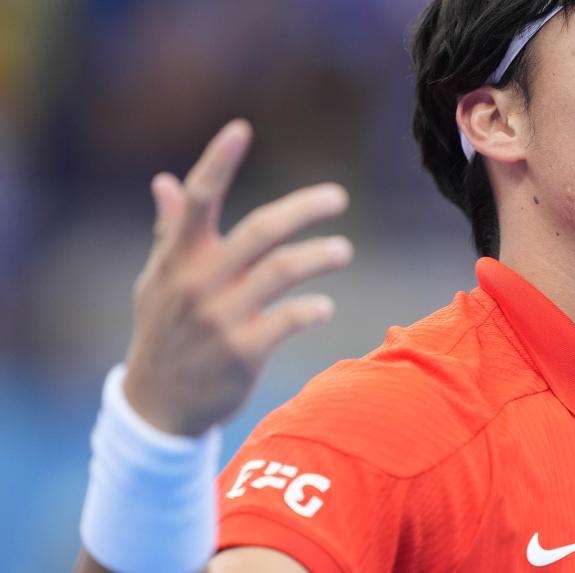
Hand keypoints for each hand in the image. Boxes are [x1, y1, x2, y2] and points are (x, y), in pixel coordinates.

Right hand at [122, 120, 352, 435]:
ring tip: (343, 251)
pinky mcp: (242, 352)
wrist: (158, 406)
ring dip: (319, 256)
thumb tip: (163, 180)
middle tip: (338, 197)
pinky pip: (288, 319)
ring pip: (282, 271)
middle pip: (260, 230)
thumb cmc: (163, 332)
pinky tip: (323, 306)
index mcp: (177, 257)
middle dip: (304, 209)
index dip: (217, 161)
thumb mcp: (156, 282)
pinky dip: (311, 310)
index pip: (197, 199)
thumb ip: (168, 232)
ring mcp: (221, 317)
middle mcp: (198, 281)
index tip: (241, 128)